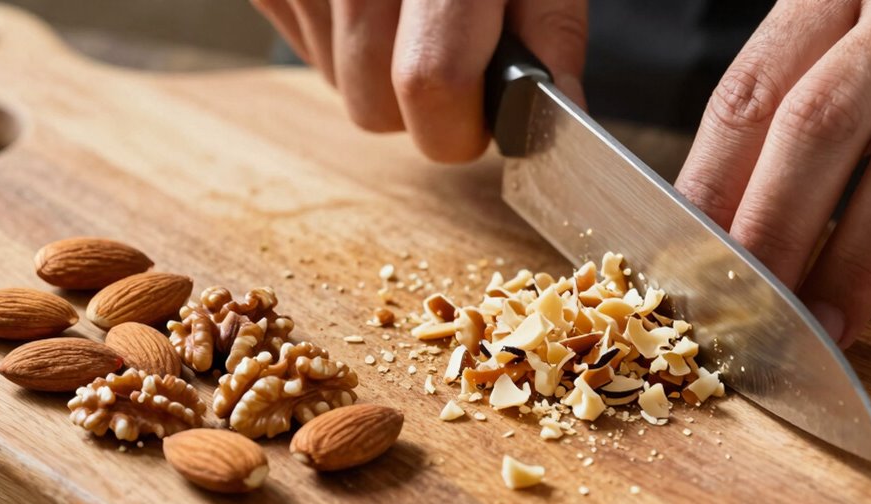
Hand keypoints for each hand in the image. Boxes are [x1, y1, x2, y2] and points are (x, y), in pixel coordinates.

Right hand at [250, 0, 587, 161]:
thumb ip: (551, 30)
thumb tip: (560, 114)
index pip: (431, 83)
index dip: (463, 124)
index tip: (486, 112)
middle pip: (373, 107)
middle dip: (421, 108)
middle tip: (452, 50)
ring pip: (338, 88)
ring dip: (382, 74)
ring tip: (411, 11)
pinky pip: (310, 55)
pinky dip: (346, 46)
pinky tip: (373, 0)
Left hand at [676, 0, 870, 347]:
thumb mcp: (846, 18)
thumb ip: (792, 94)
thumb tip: (725, 215)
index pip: (751, 95)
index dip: (712, 186)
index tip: (692, 258)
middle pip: (820, 129)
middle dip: (776, 232)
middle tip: (751, 310)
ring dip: (859, 259)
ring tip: (824, 326)